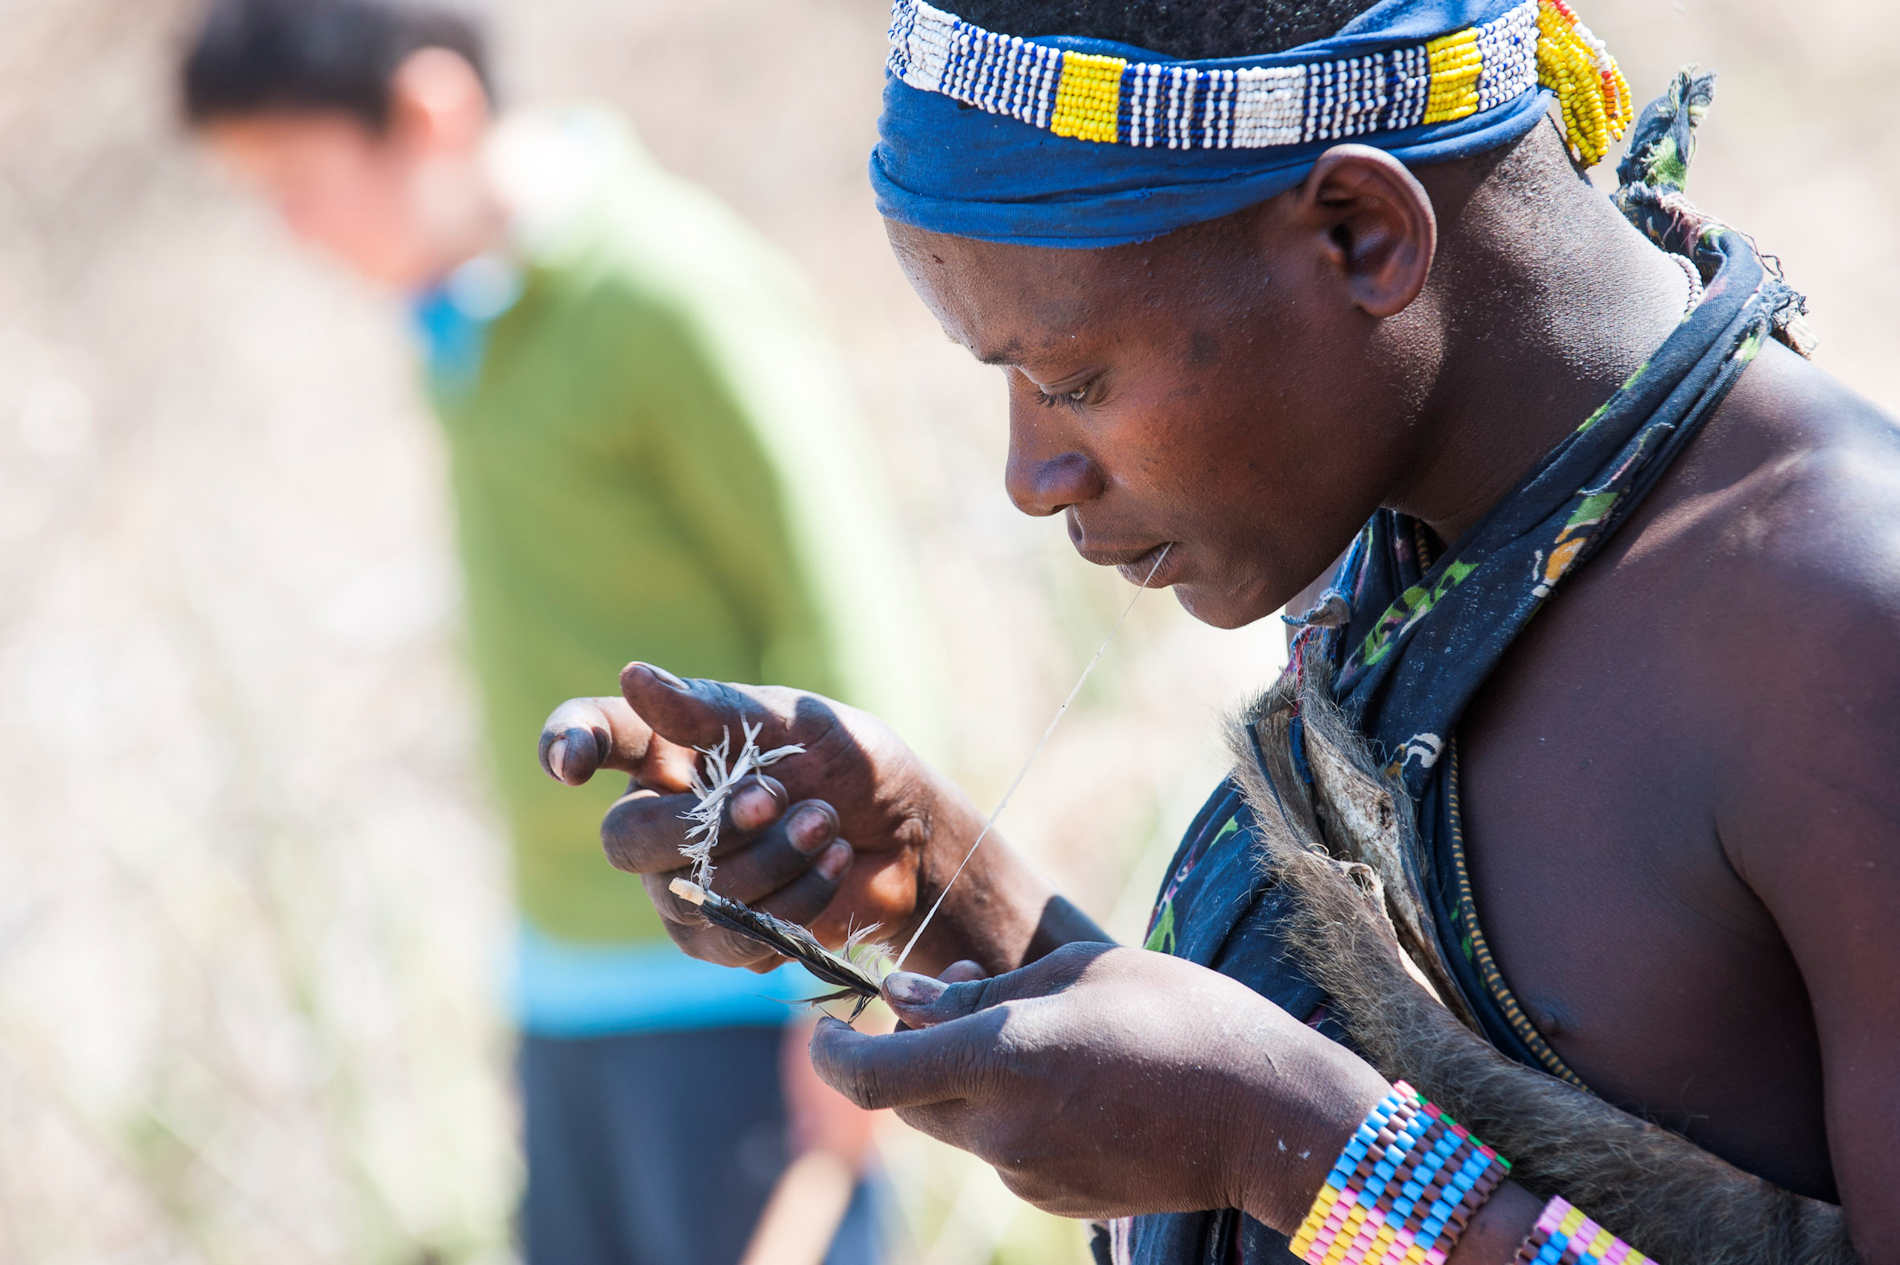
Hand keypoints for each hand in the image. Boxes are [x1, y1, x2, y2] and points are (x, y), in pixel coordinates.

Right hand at [538, 663, 986, 970]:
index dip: (564, 742)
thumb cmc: (845, 762)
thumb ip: (713, 709)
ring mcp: (682, 888)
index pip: (591, 732)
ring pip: (688, 896)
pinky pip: (734, 938)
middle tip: (774, 799)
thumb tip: (634, 677)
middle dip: (705, 826)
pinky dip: (793, 900)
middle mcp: (658, 819)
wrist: (909, 836)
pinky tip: (832, 864)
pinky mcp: (721, 941)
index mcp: (665, 747)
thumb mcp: (792, 722)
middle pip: (625, 841)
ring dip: (768, 862)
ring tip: (825, 825)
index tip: (572, 764)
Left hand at [808, 944, 1391, 1228]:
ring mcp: (1027, 1175)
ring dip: (963, 1079)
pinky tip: (1075, 1079)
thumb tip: (903, 996)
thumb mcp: (1076, 971)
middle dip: (906, 1052)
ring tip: (1036, 1027)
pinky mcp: (1056, 1199)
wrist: (1270, 1114)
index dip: (831, 1052)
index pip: (867, 1076)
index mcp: (998, 1061)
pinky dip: (1009, 1113)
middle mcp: (999, 1131)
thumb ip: (979, 990)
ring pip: (955, 1124)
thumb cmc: (1180, 1015)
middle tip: (953, 997)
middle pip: (906, 1100)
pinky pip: (1003, 1151)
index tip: (824, 1025)